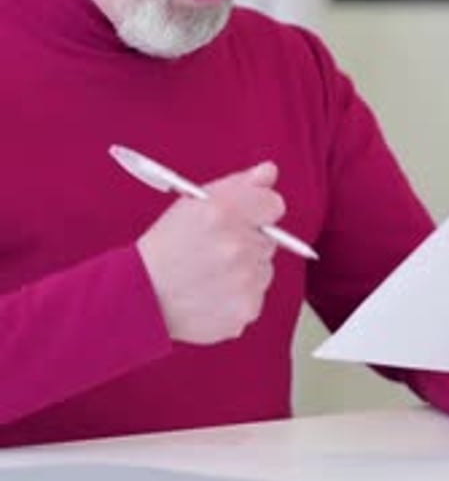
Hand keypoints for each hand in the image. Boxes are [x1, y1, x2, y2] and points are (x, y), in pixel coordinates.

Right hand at [137, 161, 283, 343]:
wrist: (143, 297)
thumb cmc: (166, 248)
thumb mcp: (193, 203)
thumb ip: (239, 184)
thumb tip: (269, 171)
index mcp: (223, 212)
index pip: (273, 203)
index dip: (258, 210)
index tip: (246, 216)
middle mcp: (237, 246)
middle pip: (270, 238)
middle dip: (248, 240)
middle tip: (216, 248)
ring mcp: (243, 281)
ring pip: (264, 268)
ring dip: (246, 269)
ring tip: (211, 272)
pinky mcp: (246, 309)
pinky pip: (256, 296)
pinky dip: (240, 296)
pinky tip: (213, 292)